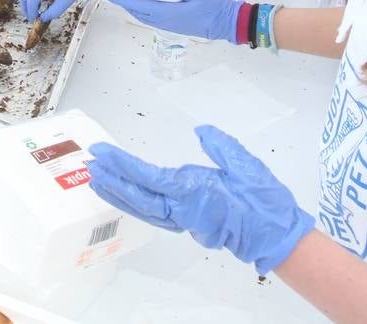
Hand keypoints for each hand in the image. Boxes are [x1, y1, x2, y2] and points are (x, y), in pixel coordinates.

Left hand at [87, 125, 313, 273]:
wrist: (276, 235)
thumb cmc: (263, 202)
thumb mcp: (245, 165)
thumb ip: (220, 146)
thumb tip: (201, 131)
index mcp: (193, 192)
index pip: (147, 177)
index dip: (121, 165)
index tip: (102, 153)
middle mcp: (182, 209)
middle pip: (137, 195)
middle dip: (112, 179)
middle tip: (90, 163)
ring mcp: (183, 219)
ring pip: (143, 208)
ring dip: (118, 194)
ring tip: (97, 180)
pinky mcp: (188, 222)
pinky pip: (154, 214)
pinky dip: (135, 204)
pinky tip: (125, 196)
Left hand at [104, 0, 242, 41]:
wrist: (228, 23)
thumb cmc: (214, 5)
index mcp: (169, 12)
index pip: (140, 5)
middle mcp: (166, 22)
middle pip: (139, 12)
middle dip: (123, 3)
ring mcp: (170, 26)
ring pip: (145, 17)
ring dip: (133, 8)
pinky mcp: (175, 27)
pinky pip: (154, 19)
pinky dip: (144, 11)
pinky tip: (141, 4)